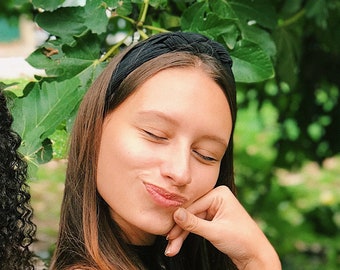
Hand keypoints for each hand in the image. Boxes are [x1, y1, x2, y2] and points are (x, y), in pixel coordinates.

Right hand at [165, 186, 280, 269]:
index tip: (168, 234)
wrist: (257, 256)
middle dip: (180, 230)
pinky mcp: (214, 217)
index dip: (179, 221)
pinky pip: (197, 224)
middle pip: (191, 213)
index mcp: (220, 194)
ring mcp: (215, 207)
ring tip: (172, 248)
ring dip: (182, 234)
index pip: (193, 206)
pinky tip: (178, 243)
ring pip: (192, 220)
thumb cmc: (242, 241)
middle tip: (169, 243)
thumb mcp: (215, 232)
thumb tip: (175, 213)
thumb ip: (193, 223)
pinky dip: (189, 234)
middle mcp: (217, 198)